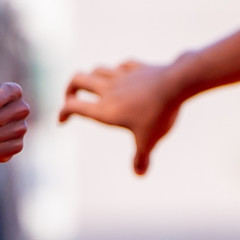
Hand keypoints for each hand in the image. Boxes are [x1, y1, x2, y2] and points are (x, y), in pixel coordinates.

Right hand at [57, 60, 182, 174]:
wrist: (177, 84)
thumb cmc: (159, 114)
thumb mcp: (149, 140)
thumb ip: (142, 158)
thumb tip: (139, 174)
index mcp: (105, 109)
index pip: (73, 107)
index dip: (63, 113)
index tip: (62, 121)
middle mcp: (108, 90)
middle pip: (78, 79)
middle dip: (70, 88)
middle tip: (72, 98)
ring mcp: (122, 76)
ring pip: (97, 70)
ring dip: (91, 77)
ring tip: (95, 87)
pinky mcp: (137, 68)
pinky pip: (122, 66)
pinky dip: (118, 71)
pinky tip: (122, 76)